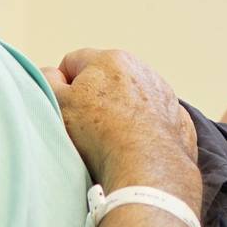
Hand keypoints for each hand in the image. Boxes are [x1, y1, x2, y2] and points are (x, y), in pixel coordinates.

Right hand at [43, 49, 196, 188]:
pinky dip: (144, 130)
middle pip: (106, 79)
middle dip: (94, 98)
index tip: (64, 110)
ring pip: (133, 98)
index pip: (74, 62)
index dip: (63, 86)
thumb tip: (52, 73)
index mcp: (110, 59)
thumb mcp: (60, 104)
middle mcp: (141, 69)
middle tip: (85, 128)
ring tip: (111, 141)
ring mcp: (164, 95)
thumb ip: (48, 82)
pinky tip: (135, 149)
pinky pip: (155, 120)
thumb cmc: (99, 134)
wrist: (146, 167)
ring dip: (121, 113)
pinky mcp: (178, 120)